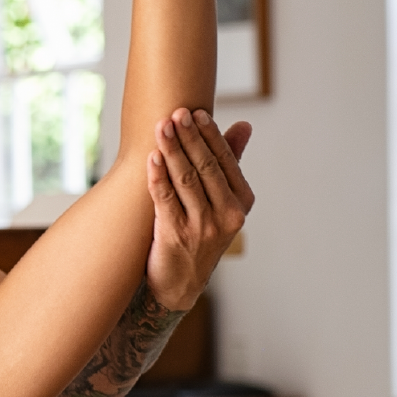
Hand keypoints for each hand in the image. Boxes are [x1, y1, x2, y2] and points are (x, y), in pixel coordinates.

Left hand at [145, 109, 253, 311]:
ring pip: (186, 180)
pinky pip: (166, 199)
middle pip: (206, 167)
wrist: (180, 283)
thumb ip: (230, 164)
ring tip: (161, 127)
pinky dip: (158, 176)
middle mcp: (227, 215)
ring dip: (172, 151)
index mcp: (242, 203)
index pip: (226, 161)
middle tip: (176, 113)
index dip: (210, 135)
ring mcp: (203, 227)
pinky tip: (152, 157)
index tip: (196, 113)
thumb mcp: (222, 202)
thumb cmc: (200, 234)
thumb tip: (244, 125)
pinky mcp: (176, 236)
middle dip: (190, 138)